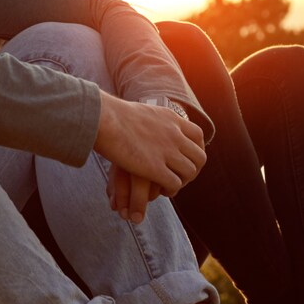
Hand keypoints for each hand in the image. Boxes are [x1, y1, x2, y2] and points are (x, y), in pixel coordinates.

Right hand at [95, 95, 206, 222]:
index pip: (198, 136)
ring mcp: (167, 151)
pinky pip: (175, 183)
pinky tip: (161, 190)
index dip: (196, 149)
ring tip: (169, 185)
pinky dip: (171, 189)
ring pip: (190, 172)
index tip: (186, 158)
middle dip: (193, 170)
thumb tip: (147, 125)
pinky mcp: (155, 168)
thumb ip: (151, 121)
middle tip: (180, 176)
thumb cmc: (111, 115)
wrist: (104, 118)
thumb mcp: (142, 112)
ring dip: (182, 181)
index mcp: (171, 119)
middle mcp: (174, 135)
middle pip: (199, 157)